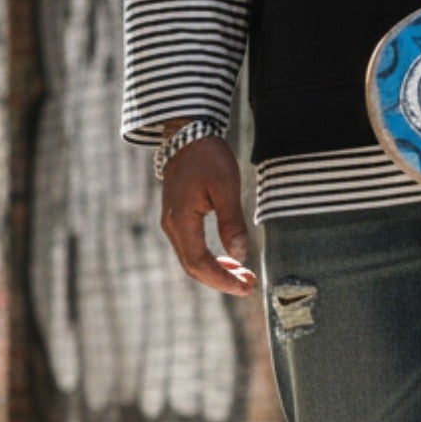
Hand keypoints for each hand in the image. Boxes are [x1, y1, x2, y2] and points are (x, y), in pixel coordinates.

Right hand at [159, 135, 257, 294]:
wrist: (187, 135)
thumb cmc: (208, 157)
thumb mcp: (226, 187)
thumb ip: (232, 222)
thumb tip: (240, 255)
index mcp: (181, 220)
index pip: (200, 263)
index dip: (222, 279)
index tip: (246, 286)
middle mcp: (171, 226)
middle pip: (193, 267)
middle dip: (221, 280)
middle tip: (249, 286)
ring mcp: (172, 223)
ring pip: (191, 260)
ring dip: (216, 272)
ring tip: (243, 276)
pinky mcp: (177, 218)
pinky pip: (190, 248)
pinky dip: (209, 260)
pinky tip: (229, 261)